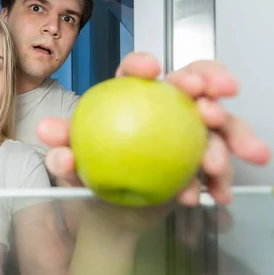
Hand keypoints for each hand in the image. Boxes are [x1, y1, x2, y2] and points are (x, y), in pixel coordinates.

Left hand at [40, 53, 270, 206]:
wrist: (112, 210)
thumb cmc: (94, 173)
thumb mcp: (75, 161)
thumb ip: (64, 146)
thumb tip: (48, 132)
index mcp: (130, 95)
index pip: (135, 70)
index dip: (143, 64)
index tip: (150, 69)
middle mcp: (164, 105)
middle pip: (190, 83)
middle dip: (207, 82)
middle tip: (208, 104)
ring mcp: (189, 128)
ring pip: (217, 121)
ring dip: (226, 138)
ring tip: (213, 162)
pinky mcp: (204, 154)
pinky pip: (221, 162)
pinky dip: (221, 179)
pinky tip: (217, 193)